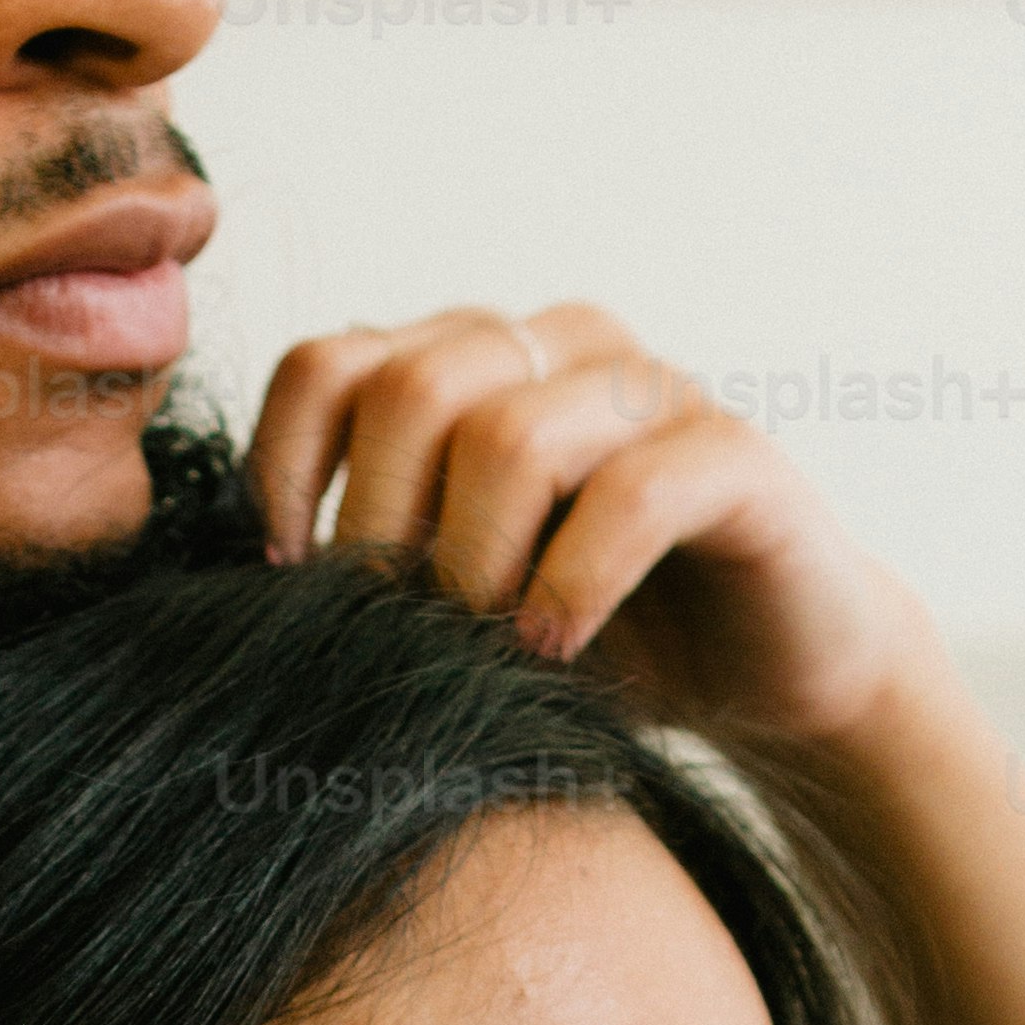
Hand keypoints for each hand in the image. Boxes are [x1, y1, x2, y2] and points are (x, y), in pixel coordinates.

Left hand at [245, 299, 936, 754]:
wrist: (770, 674)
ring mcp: (653, 391)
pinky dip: (573, 585)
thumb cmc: (593, 638)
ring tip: (484, 647)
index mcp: (474, 364)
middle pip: (417, 385)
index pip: (333, 362)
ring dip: (475, 563)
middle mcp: (559, 350)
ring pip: (512, 433)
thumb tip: (255, 595)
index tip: (290, 576)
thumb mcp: (454, 599)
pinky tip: (558, 649)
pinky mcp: (737, 456)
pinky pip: (632, 494)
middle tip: (397, 628)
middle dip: (384, 526)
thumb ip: (372, 562)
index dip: (288, 467)